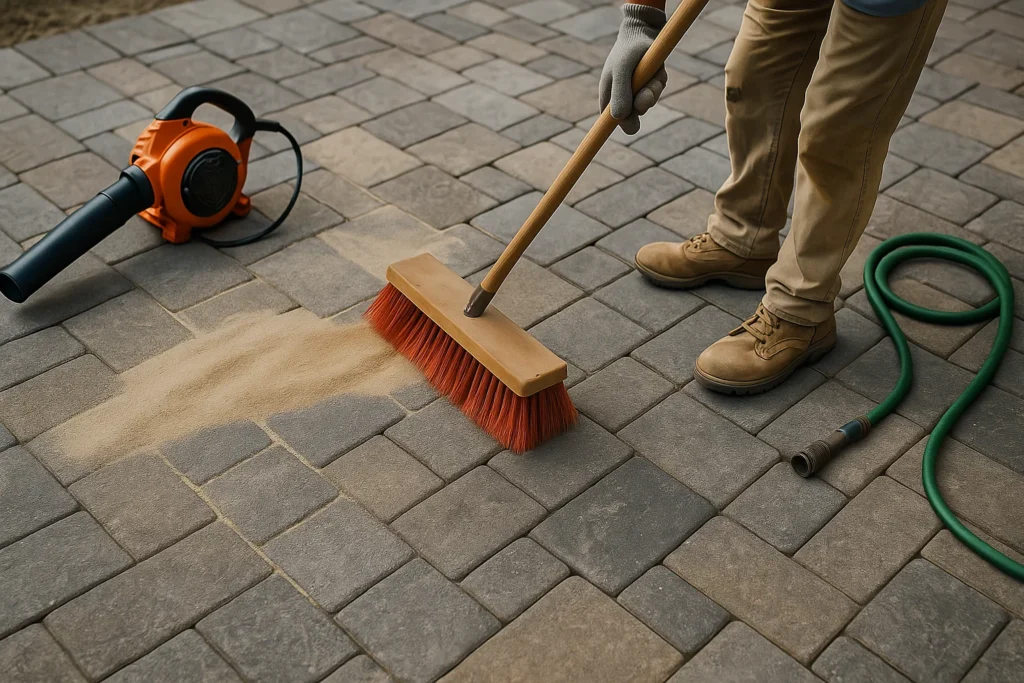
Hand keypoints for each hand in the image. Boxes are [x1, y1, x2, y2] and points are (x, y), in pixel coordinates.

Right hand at [599, 3, 667, 134]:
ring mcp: (636, 94)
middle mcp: (621, 99)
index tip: (627, 131)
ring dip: (652, 89)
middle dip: (642, 104)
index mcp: (608, 99)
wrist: (642, 32)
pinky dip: (658, 81)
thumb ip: (619, 94)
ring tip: (650, 72)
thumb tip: (618, 118)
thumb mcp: (621, 71)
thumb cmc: (626, 52)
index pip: (609, 123)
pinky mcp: (650, 86)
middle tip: (645, 93)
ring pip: (648, 104)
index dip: (616, 128)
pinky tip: (655, 70)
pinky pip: (657, 91)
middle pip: (633, 118)